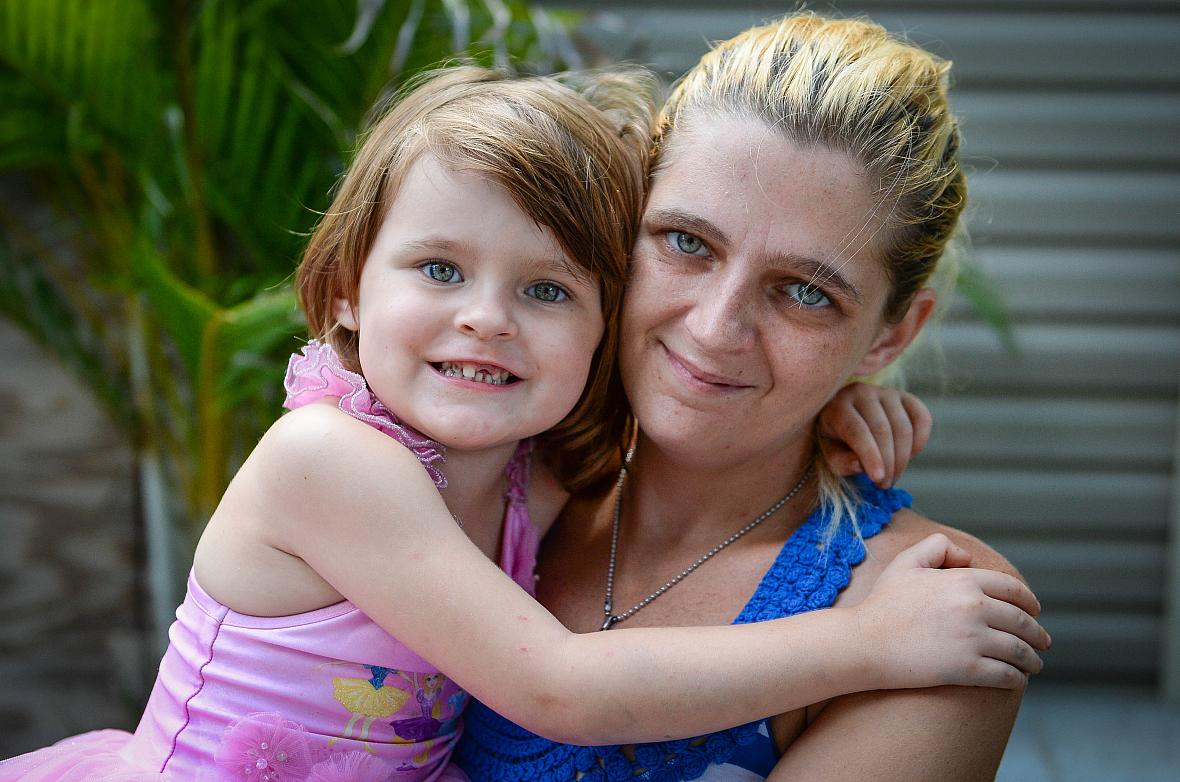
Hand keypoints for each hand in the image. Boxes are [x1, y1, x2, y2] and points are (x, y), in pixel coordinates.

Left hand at [819, 383, 931, 486]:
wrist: (847, 419)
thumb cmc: (836, 441)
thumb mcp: (830, 455)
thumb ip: (841, 462)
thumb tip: (860, 465)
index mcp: (837, 406)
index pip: (857, 430)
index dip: (870, 455)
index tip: (878, 479)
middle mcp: (862, 393)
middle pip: (883, 430)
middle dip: (888, 463)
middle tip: (884, 485)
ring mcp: (886, 393)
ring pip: (903, 428)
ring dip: (902, 459)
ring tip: (892, 477)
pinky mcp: (906, 397)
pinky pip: (922, 419)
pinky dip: (920, 443)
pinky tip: (908, 457)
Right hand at [851, 533, 1050, 690]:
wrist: (864, 642)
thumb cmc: (883, 603)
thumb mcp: (906, 563)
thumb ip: (937, 546)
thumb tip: (968, 559)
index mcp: (963, 581)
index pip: (1012, 589)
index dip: (1029, 601)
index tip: (1035, 610)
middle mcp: (973, 608)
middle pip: (1021, 621)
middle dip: (1037, 633)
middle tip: (1043, 641)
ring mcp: (972, 640)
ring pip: (1019, 650)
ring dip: (1033, 659)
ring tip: (1035, 664)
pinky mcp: (967, 670)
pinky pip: (1006, 675)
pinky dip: (1017, 678)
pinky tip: (1017, 679)